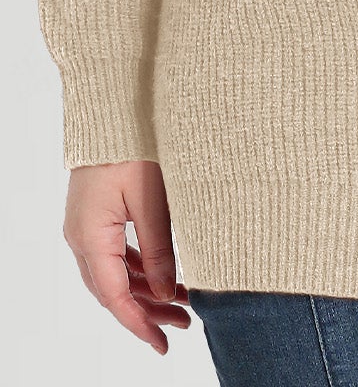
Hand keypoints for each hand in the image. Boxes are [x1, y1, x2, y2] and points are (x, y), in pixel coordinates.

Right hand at [62, 159, 190, 356]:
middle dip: (148, 311)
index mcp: (91, 237)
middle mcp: (82, 236)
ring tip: (183, 300)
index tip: (164, 344)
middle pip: (113, 290)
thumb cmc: (132, 143)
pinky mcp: (96, 213)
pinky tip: (164, 273)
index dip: (140, 325)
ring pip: (115, 273)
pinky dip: (139, 267)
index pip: (114, 297)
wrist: (112, 103)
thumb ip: (160, 249)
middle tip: (185, 324)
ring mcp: (87, 225)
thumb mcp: (152, 199)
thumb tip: (168, 295)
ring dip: (146, 289)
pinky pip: (115, 252)